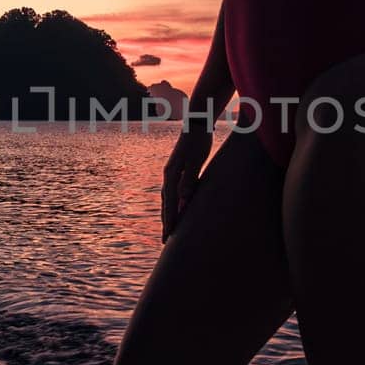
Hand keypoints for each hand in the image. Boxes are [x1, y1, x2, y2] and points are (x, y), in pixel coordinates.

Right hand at [161, 125, 212, 241]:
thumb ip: (189, 179)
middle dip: (166, 222)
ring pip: (167, 198)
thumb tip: (183, 200)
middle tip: (165, 240)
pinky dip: (172, 203)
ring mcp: (172, 172)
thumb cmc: (198, 141)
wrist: (197, 124)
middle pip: (165, 203)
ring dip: (168, 214)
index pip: (170, 203)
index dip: (169, 220)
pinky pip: (172, 192)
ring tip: (169, 228)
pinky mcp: (177, 170)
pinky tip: (177, 208)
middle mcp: (168, 175)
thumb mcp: (196, 160)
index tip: (168, 236)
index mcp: (171, 174)